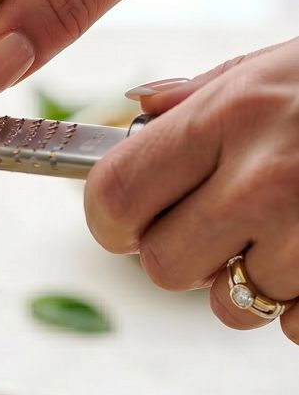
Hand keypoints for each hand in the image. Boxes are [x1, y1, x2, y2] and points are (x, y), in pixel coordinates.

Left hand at [85, 37, 298, 344]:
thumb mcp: (276, 67)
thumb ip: (201, 99)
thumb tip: (136, 116)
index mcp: (231, 115)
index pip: (114, 199)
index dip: (114, 221)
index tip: (129, 222)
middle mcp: (264, 178)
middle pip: (164, 269)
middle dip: (185, 256)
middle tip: (224, 225)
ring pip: (230, 307)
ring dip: (252, 282)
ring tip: (295, 229)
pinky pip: (294, 327)